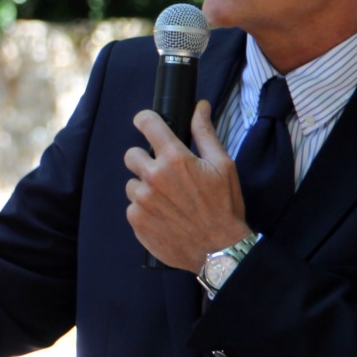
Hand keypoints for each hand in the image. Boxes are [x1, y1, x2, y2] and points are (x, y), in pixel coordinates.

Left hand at [123, 100, 251, 270]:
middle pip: (131, 155)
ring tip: (169, 201)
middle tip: (164, 174)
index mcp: (175, 158)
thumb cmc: (224, 206)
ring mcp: (142, 200)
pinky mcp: (136, 220)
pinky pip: (132, 207)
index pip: (147, 124)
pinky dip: (145, 210)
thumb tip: (199, 106)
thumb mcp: (223, 165)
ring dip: (145, 188)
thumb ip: (205, 133)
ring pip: (132, 183)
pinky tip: (164, 216)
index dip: (145, 120)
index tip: (145, 123)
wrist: (219, 250)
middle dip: (145, 160)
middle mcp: (153, 176)